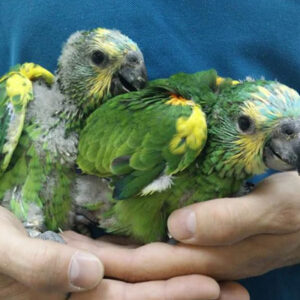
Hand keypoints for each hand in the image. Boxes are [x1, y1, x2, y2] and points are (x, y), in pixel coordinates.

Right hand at [0, 206, 241, 299]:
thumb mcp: (3, 253)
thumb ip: (39, 266)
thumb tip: (90, 271)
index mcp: (69, 296)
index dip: (168, 296)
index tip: (211, 286)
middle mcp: (86, 293)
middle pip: (146, 298)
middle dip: (189, 297)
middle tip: (238, 293)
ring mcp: (90, 281)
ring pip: (142, 285)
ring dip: (180, 284)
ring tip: (223, 283)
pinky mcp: (90, 266)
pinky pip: (129, 272)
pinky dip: (155, 270)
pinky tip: (175, 262)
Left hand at [62, 172, 298, 291]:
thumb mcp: (274, 206)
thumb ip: (229, 219)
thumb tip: (178, 228)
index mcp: (214, 255)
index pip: (150, 265)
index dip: (111, 259)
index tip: (75, 245)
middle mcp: (206, 260)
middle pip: (145, 267)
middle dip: (104, 258)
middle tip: (69, 240)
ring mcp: (209, 254)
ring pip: (154, 260)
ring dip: (120, 253)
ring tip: (88, 239)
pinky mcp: (212, 243)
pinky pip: (168, 249)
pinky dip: (143, 244)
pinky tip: (130, 235)